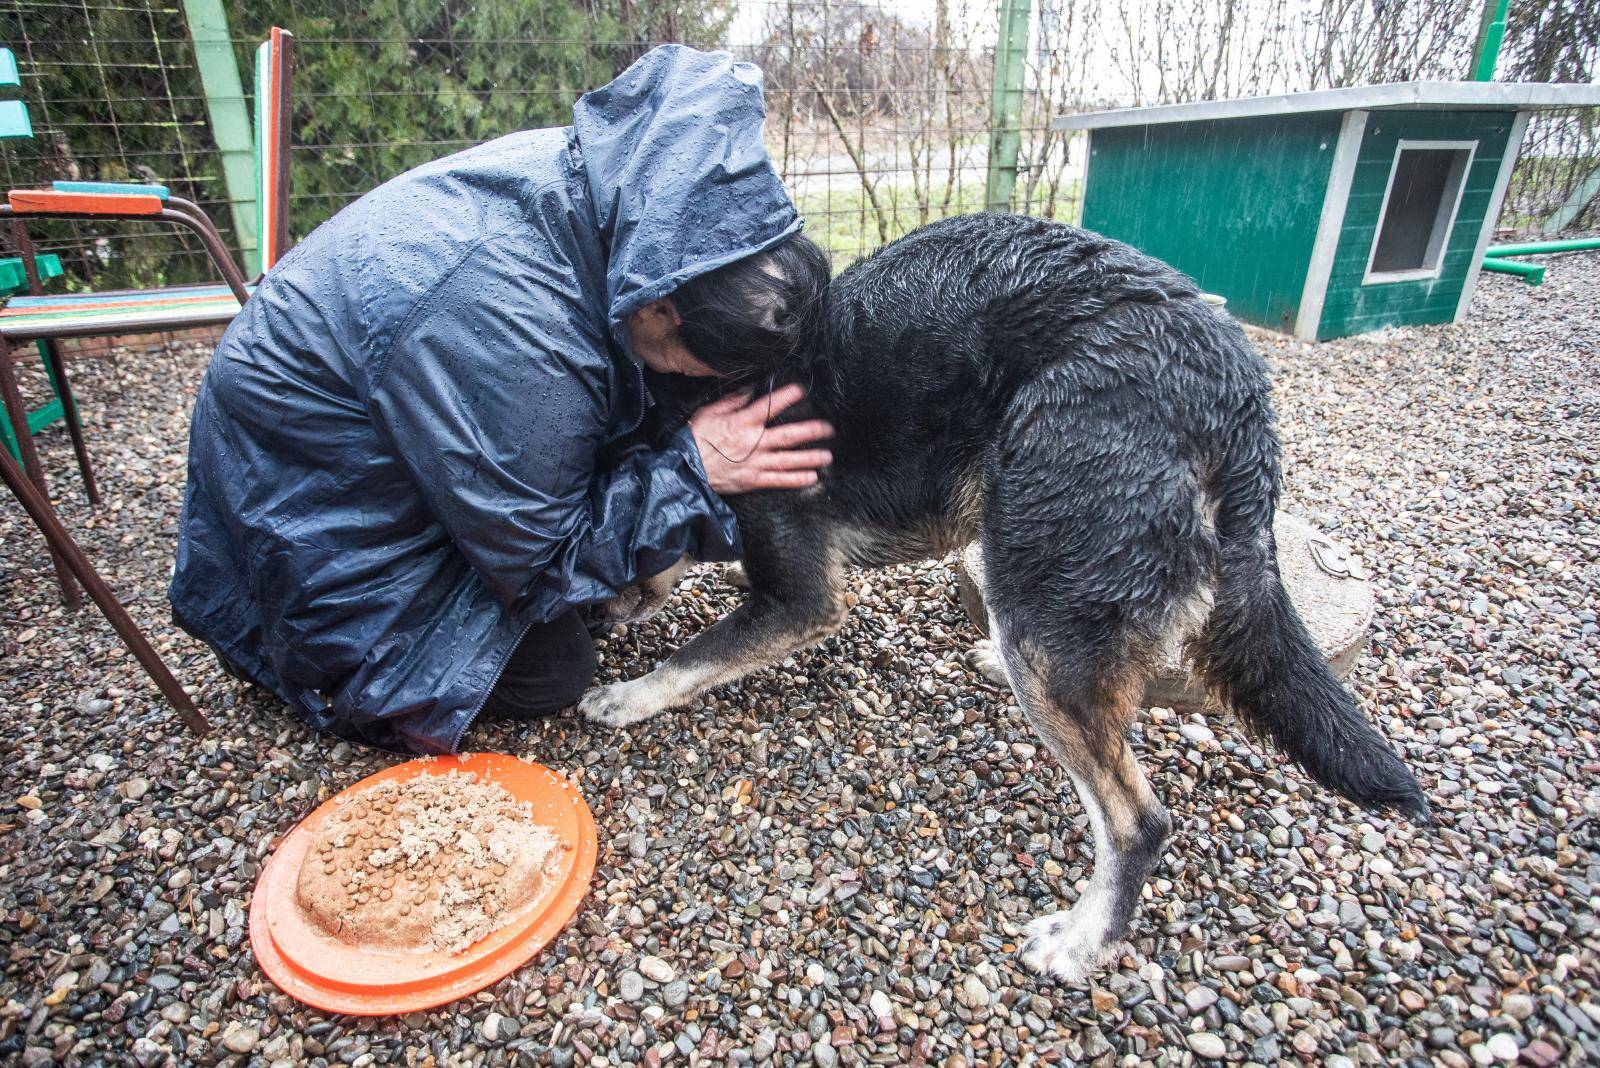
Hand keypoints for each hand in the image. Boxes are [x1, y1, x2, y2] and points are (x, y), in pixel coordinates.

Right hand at [688, 384, 833, 494]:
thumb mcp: (709, 413)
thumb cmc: (695, 439)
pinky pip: (779, 480)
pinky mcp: (753, 480)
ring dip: (810, 457)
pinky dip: (796, 479)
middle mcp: (753, 442)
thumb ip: (731, 402)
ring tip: (827, 456)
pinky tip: (812, 477)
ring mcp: (755, 463)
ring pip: (788, 460)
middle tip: (829, 429)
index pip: (769, 406)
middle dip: (811, 431)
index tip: (802, 390)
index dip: (787, 397)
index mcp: (742, 423)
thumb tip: (749, 390)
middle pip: (788, 435)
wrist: (686, 470)